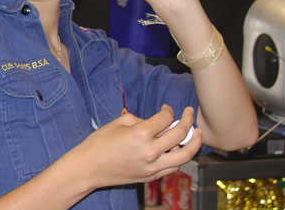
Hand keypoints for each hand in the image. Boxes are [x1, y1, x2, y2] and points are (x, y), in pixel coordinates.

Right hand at [76, 105, 201, 188]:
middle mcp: (150, 152)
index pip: (165, 118)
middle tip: (189, 113)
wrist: (88, 168)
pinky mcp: (150, 177)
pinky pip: (172, 167)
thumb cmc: (99, 143)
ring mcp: (152, 167)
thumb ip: (141, 120)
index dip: (168, 110)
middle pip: (180, 135)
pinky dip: (179, 157)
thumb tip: (155, 123)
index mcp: (141, 134)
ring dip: (193, 143)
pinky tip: (180, 149)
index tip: (166, 108)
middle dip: (187, 120)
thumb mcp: (119, 123)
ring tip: (197, 133)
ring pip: (183, 156)